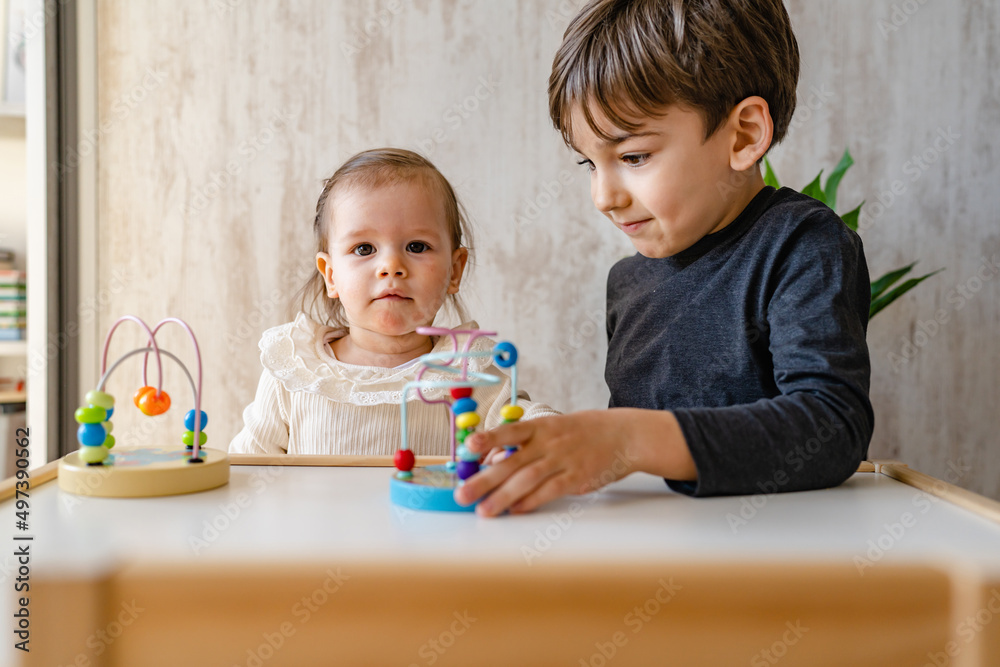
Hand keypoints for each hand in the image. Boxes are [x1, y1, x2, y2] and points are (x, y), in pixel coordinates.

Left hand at [453, 410, 640, 516]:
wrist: (622, 436)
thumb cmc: (580, 432)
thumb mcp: (552, 428)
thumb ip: (523, 444)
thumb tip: (491, 462)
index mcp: (540, 426)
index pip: (510, 431)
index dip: (489, 439)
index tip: (468, 448)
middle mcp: (549, 442)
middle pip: (512, 462)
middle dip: (484, 479)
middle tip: (462, 495)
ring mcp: (563, 461)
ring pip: (527, 480)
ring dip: (503, 497)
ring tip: (484, 511)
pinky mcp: (576, 478)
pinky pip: (549, 491)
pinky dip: (531, 502)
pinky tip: (515, 510)